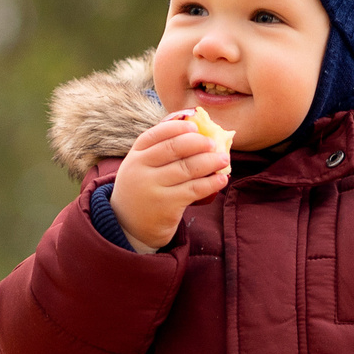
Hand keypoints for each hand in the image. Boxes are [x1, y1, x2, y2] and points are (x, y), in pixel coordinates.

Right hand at [108, 114, 228, 249]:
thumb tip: (195, 132)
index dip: (177, 128)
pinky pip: (194, 189)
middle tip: (213, 144)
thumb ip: (159, 151)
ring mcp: (153, 188)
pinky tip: (222, 179)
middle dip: (198, 143)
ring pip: (187, 168)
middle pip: (173, 148)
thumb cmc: (143, 190)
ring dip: (210, 162)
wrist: (129, 227)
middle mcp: (140, 169)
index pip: (156, 134)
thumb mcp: (141, 168)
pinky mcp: (166, 205)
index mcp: (135, 155)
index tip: (194, 127)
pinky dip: (211, 183)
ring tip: (224, 159)